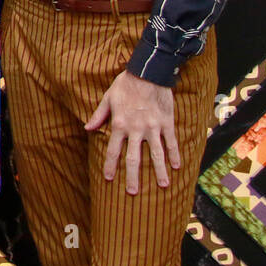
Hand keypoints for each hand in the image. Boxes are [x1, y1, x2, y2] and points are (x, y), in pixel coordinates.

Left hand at [86, 69, 178, 194]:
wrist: (147, 73)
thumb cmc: (125, 84)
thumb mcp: (107, 98)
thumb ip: (98, 115)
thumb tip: (87, 128)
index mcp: (120, 125)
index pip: (113, 150)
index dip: (111, 166)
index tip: (109, 179)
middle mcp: (136, 130)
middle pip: (134, 158)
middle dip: (133, 177)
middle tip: (133, 193)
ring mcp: (153, 128)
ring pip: (156, 154)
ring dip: (159, 171)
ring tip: (163, 185)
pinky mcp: (167, 123)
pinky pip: (171, 142)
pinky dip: (175, 155)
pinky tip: (177, 167)